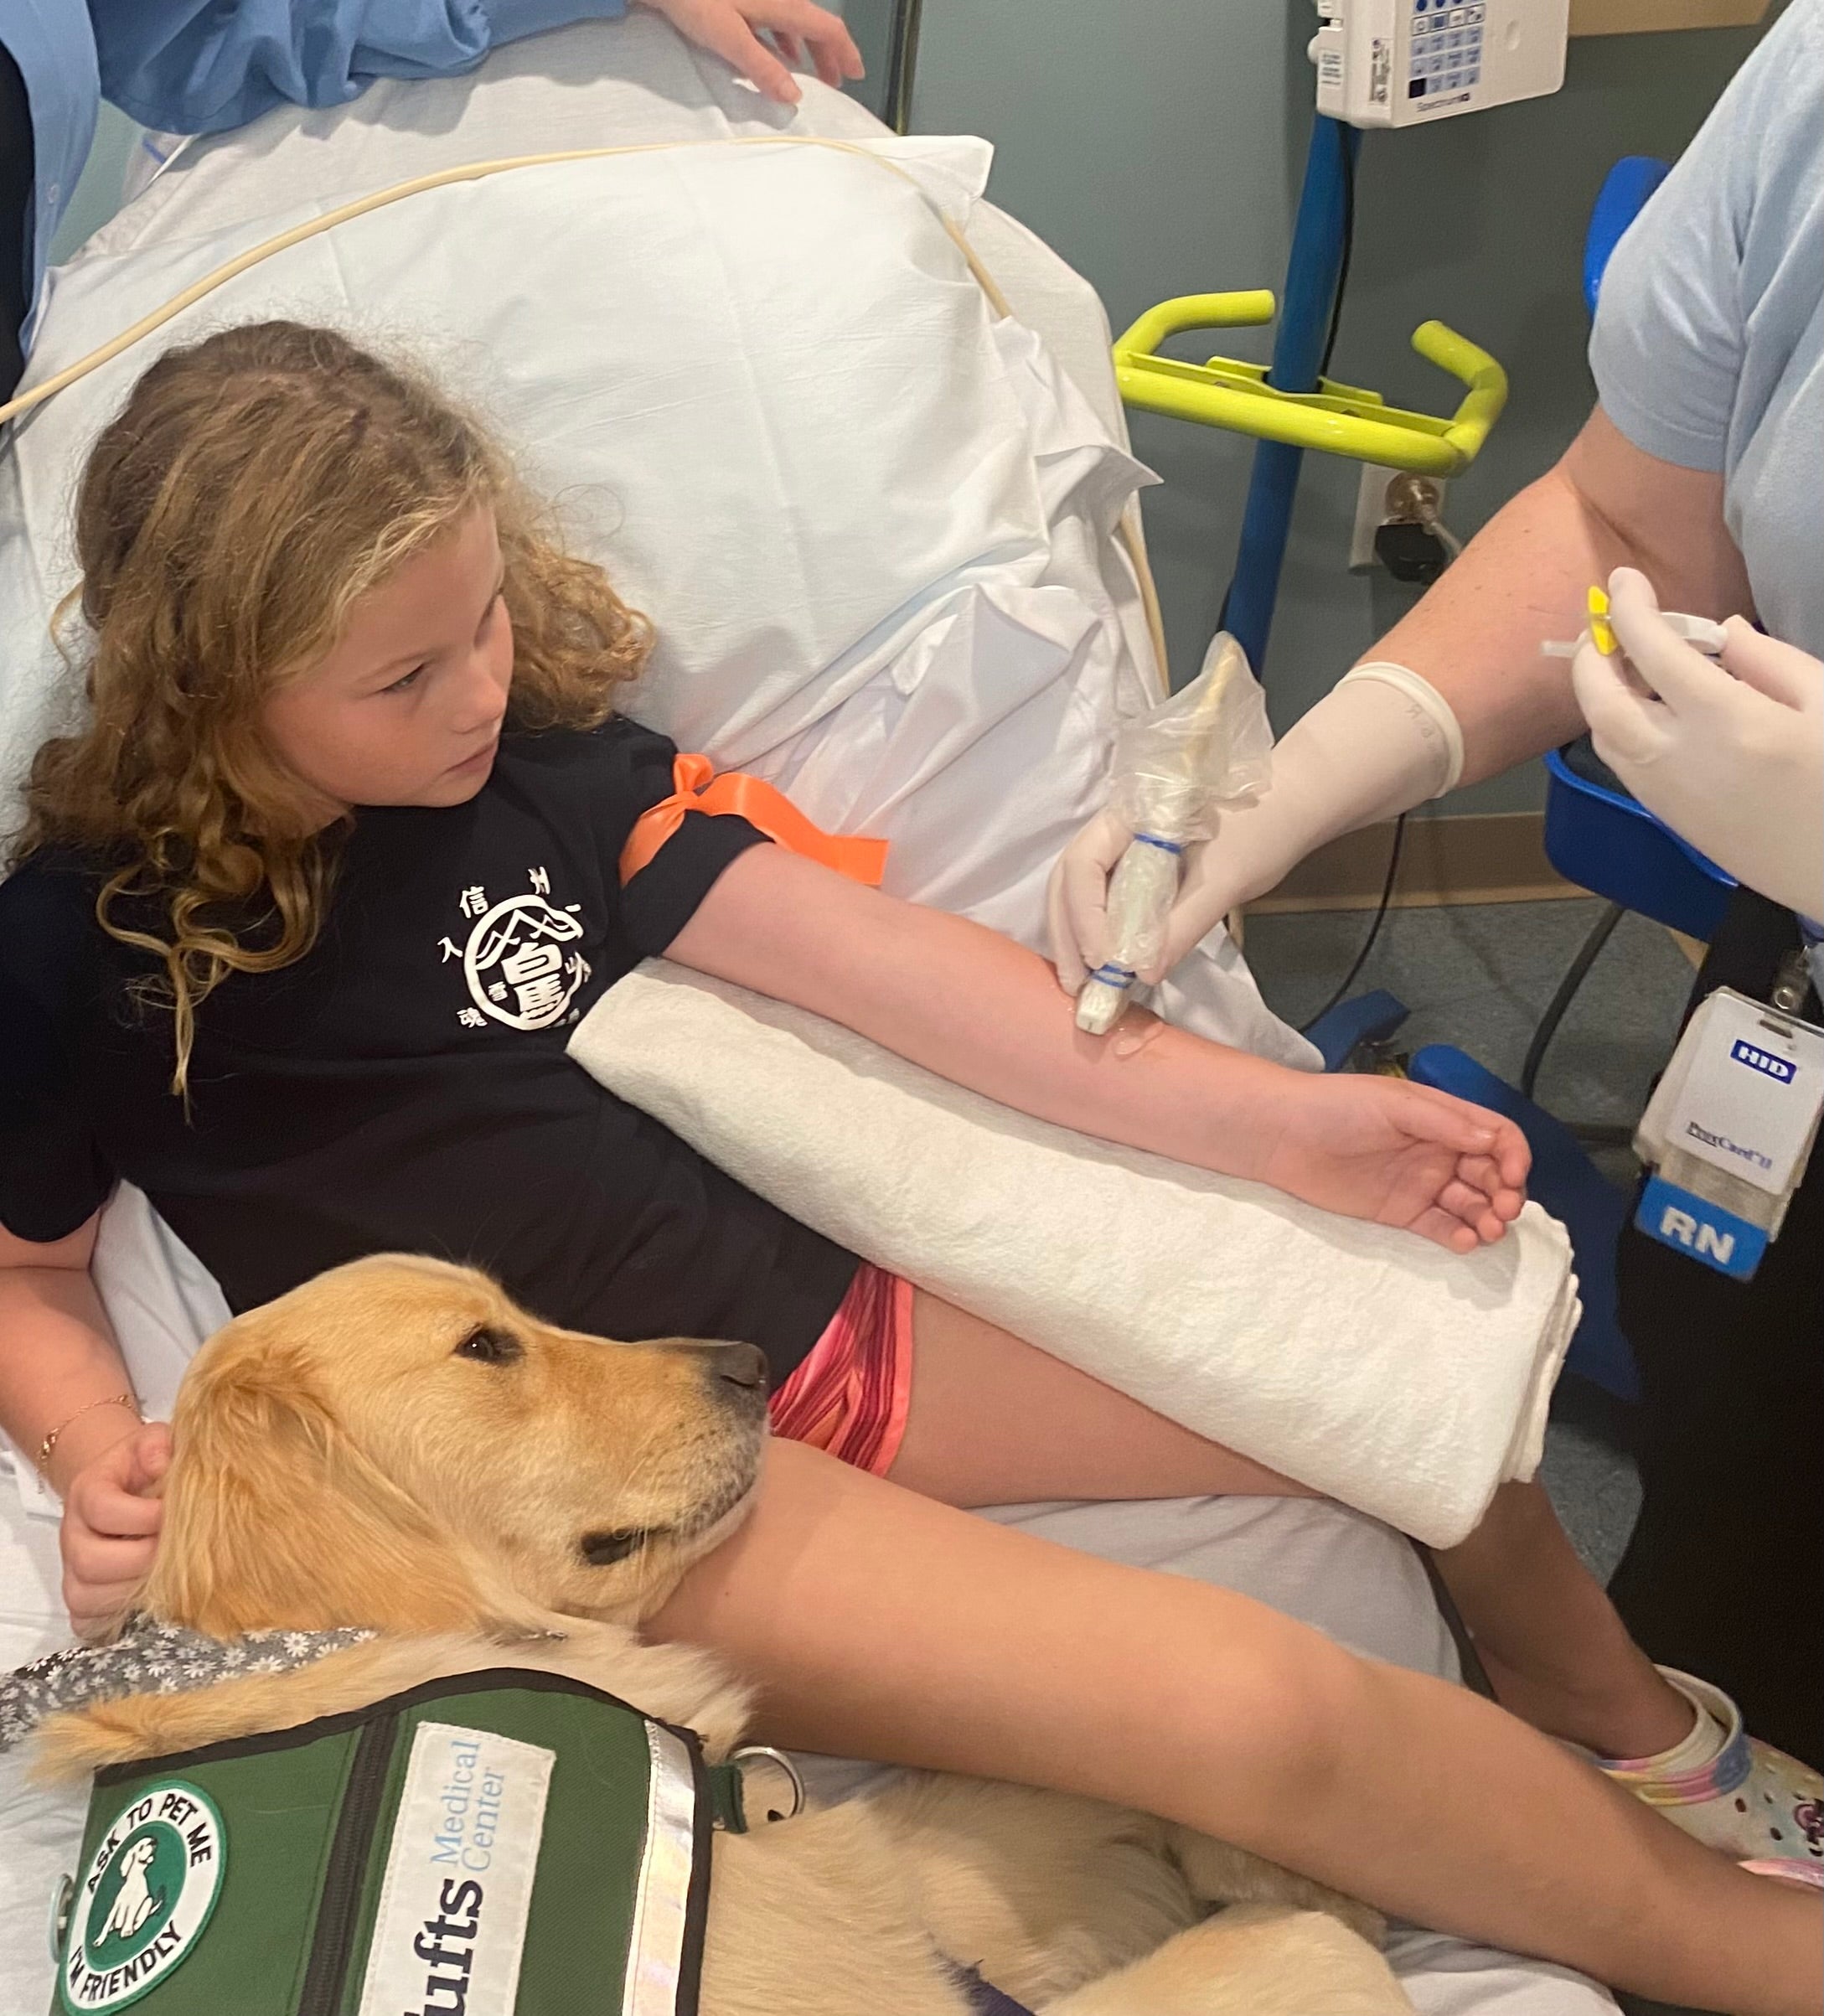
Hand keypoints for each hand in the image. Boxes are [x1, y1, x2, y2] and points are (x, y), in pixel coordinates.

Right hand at [60, 1422, 169, 1639]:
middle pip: (93, 1561)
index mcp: (87, 1493)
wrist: (128, 1492)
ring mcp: (73, 1573)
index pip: (104, 1510)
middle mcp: (73, 1536)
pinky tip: (155, 1598)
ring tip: (173, 1574)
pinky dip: (123, 1615)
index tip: (177, 1514)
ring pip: (92, 1597)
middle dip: (144, 1557)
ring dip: (139, 1589)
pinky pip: (91, 1622)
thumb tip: (161, 1462)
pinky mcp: (82, 1604)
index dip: (145, 1516)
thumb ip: (159, 1444)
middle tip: (180, 1551)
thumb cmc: (147, 1470)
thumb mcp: (154, 1444)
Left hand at [634, 0, 863, 101]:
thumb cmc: (696, 1)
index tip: (856, 75)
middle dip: (828, 52)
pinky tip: (776, 50)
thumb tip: (795, 97)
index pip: (827, 28)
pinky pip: (775, 18)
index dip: (845, 51)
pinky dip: (783, 37)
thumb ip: (762, 68)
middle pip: (814, 23)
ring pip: (794, 21)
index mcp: (783, 5)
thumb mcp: (730, 38)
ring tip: (808, 72)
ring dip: (806, 47)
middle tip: (835, 81)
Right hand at [1048, 670, 1461, 994]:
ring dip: (1076, 941)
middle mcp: (1114, 831)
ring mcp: (1123, 851)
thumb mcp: (1226, 880)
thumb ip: (1182, 925)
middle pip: (1068, 883)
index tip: (1107, 962)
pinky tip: (1105, 968)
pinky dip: (1098, 937)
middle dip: (1068, 937)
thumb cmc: (1263, 830)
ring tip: (1084, 986)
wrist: (1294, 809)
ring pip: (1079, 895)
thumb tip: (1141, 975)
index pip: (1083, 865)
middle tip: (1077, 988)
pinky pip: (1104, 904)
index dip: (1085, 916)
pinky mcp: (1138, 873)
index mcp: (1129, 816)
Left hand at [1253, 1075, 1529, 1253]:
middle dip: (1506, 1193)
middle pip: (1491, 1175)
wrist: (1281, 1135)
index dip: (1514, 1155)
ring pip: (1471, 1205)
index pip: (1497, 1137)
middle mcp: (1438, 1151)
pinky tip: (1465, 1241)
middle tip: (1503, 1209)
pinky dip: (1459, 1236)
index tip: (1513, 1175)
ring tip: (1488, 1230)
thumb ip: (1445, 1124)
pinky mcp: (1400, 1212)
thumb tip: (1492, 1143)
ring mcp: (1421, 1183)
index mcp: (1443, 1118)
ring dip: (1488, 1218)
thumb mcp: (1395, 1104)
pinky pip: (1440, 1228)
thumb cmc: (1332, 1106)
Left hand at [1572, 568, 1823, 920]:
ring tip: (1622, 660)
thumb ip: (1771, 661)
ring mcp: (1665, 793)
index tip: (1622, 579)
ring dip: (1598, 692)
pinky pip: (1622, 761)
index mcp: (1727, 721)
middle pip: (1602, 700)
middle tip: (1605, 623)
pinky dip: (1615, 724)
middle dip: (1591, 656)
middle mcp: (1678, 758)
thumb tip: (1720, 634)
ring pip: (1603, 734)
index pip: (1655, 653)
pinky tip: (1642, 706)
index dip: (1632, 610)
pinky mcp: (1666, 817)